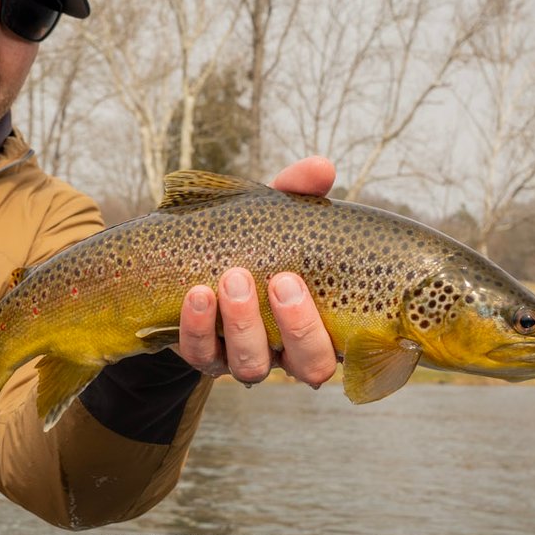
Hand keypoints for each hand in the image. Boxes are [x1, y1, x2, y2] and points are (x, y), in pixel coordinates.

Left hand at [176, 156, 340, 387]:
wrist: (188, 256)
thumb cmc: (252, 238)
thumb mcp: (276, 213)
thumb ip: (299, 191)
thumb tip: (323, 168)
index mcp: (324, 323)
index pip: (346, 345)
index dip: (334, 330)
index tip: (308, 280)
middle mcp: (290, 350)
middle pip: (310, 365)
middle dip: (297, 325)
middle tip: (280, 280)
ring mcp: (246, 356)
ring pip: (253, 366)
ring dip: (244, 323)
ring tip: (232, 278)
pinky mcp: (204, 356)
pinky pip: (203, 355)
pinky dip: (198, 327)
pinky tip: (196, 294)